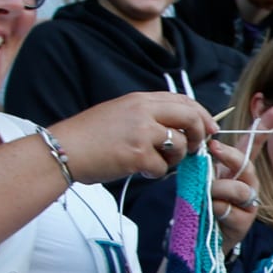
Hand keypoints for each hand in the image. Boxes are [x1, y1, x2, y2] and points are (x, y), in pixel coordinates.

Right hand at [46, 92, 214, 184]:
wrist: (62, 150)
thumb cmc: (89, 137)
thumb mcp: (120, 114)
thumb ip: (148, 115)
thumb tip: (180, 127)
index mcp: (140, 99)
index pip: (183, 100)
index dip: (201, 115)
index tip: (209, 128)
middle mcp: (143, 111)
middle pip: (190, 117)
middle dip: (200, 134)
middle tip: (196, 148)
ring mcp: (142, 132)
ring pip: (180, 145)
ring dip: (174, 159)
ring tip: (155, 161)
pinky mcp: (138, 154)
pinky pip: (162, 168)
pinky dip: (154, 172)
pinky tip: (138, 169)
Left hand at [206, 137, 258, 252]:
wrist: (202, 233)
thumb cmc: (203, 200)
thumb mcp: (202, 175)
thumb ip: (205, 161)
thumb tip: (205, 143)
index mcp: (237, 167)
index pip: (252, 144)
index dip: (265, 126)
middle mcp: (247, 182)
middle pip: (246, 163)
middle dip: (229, 154)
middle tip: (213, 147)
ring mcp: (248, 202)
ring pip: (239, 188)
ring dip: (217, 189)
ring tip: (206, 194)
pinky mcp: (244, 221)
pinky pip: (229, 209)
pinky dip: (215, 208)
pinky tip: (211, 211)